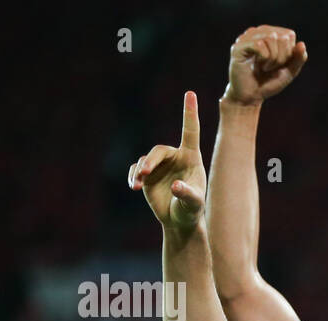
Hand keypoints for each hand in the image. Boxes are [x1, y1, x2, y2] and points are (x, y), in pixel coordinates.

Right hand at [128, 92, 205, 234]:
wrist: (179, 220)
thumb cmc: (191, 210)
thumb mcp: (193, 204)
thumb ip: (187, 194)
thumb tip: (175, 186)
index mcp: (191, 158)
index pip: (190, 132)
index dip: (189, 113)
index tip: (189, 93)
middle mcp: (175, 157)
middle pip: (159, 151)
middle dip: (150, 161)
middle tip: (144, 173)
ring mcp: (159, 165)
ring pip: (145, 160)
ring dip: (140, 171)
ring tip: (138, 185)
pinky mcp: (147, 174)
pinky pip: (136, 170)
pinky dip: (134, 177)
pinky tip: (135, 187)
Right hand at [225, 25, 306, 104]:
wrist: (251, 96)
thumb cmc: (269, 82)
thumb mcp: (289, 71)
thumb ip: (298, 58)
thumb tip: (302, 44)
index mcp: (270, 34)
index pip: (289, 34)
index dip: (289, 53)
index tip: (280, 64)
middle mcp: (258, 32)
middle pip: (281, 36)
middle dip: (282, 57)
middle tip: (271, 67)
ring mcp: (247, 37)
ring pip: (270, 37)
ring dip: (273, 58)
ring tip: (265, 67)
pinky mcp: (238, 46)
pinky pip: (259, 44)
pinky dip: (264, 58)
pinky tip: (258, 66)